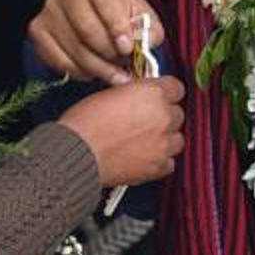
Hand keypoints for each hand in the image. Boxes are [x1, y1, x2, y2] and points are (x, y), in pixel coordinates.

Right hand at [31, 0, 159, 84]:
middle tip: (123, 65)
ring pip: (73, 47)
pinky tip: (93, 72)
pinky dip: (79, 72)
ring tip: (114, 74)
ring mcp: (49, 8)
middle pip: (86, 26)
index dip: (116, 25)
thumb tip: (143, 43)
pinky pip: (58, 60)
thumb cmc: (121, 14)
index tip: (127, 48)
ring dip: (97, 68)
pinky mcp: (37, 29)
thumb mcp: (141, 15)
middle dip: (108, 52)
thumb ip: (147, 29)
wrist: (96, 15)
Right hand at [61, 75, 185, 187]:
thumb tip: (140, 96)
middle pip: (177, 114)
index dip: (166, 94)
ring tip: (144, 142)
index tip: (159, 98)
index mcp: (153, 93)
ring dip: (164, 139)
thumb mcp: (110, 93)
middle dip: (163, 117)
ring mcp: (164, 143)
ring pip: (177, 139)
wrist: (77, 153)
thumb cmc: (85, 123)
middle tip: (144, 122)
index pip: (176, 88)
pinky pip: (169, 162)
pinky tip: (143, 157)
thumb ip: (134, 94)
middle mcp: (163, 116)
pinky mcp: (159, 166)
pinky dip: (159, 161)